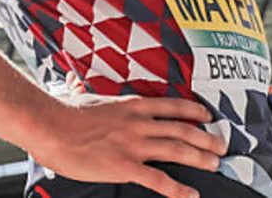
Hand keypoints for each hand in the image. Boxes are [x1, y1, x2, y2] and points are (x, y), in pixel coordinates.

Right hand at [31, 74, 229, 197]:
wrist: (50, 126)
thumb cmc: (62, 113)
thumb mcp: (82, 97)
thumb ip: (87, 93)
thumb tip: (74, 85)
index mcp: (131, 105)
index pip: (171, 106)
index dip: (193, 111)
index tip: (207, 115)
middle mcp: (138, 123)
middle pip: (182, 129)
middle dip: (205, 137)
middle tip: (222, 145)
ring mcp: (134, 144)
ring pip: (177, 150)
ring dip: (200, 158)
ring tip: (215, 164)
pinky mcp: (125, 166)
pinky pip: (159, 180)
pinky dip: (178, 189)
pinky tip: (191, 195)